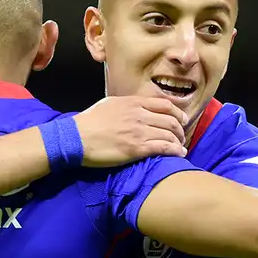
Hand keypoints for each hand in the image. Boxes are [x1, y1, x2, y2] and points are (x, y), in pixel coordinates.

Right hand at [73, 96, 187, 167]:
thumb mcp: (108, 104)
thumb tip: (135, 107)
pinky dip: (175, 150)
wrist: (76, 137)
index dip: (177, 113)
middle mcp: (140, 115)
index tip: (181, 119)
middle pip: (171, 120)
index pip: (165, 105)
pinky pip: (164, 147)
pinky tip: (179, 154)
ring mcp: (139, 131)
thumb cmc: (88, 122)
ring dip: (178, 141)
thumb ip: (126, 104)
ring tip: (180, 147)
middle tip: (180, 136)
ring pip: (170, 134)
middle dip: (180, 129)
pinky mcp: (137, 148)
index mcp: (133, 103)